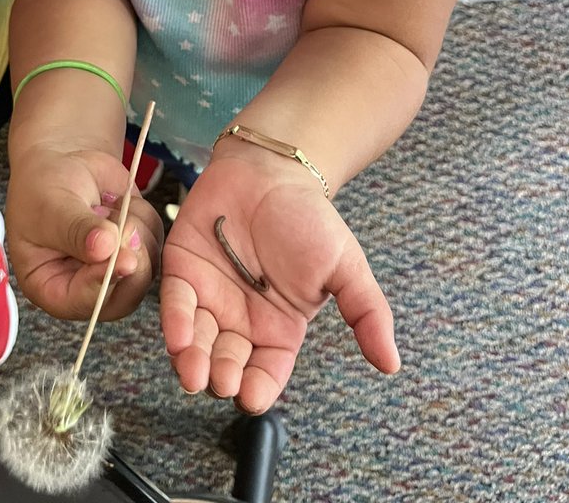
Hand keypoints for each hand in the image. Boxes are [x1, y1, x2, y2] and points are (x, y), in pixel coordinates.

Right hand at [5, 146, 163, 320]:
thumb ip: (78, 230)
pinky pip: (155, 239)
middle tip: (118, 220)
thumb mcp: (51, 208)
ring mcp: (116, 269)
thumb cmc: (43, 189)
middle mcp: (86, 286)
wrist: (63, 163)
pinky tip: (116, 202)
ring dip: (134, 228)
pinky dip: (142, 215)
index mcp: (52, 288)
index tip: (122, 258)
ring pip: (147, 267)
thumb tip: (106, 250)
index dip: (104, 283)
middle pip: (125, 294)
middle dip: (129, 255)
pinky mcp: (137, 248)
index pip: (82, 302)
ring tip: (103, 205)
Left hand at [161, 151, 399, 413]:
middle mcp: (239, 321)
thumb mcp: (345, 266)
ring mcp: (209, 297)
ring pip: (196, 342)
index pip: (266, 373)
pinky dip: (175, 322)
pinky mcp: (183, 270)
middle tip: (222, 382)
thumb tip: (392, 364)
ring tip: (194, 374)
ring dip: (191, 361)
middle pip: (226, 363)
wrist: (274, 169)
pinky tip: (179, 338)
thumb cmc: (309, 219)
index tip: (252, 399)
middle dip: (221, 378)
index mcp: (278, 329)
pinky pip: (176, 302)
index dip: (258, 390)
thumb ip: (366, 312)